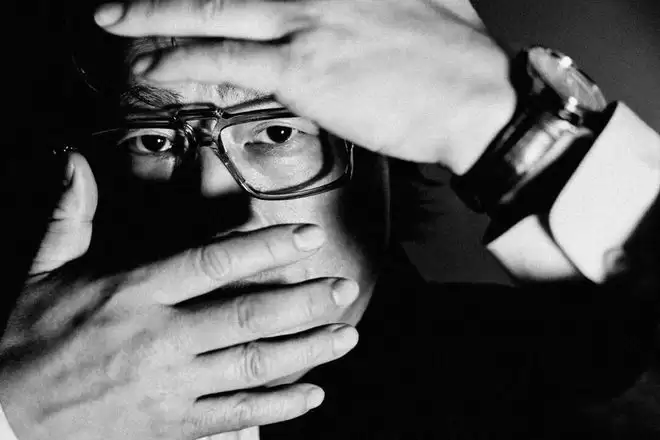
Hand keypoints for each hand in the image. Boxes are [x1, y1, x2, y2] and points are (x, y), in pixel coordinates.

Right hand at [0, 153, 358, 439]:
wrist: (7, 414)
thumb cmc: (31, 337)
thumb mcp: (43, 271)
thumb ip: (71, 215)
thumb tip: (74, 161)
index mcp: (133, 294)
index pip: (212, 263)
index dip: (265, 246)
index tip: (306, 235)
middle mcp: (159, 338)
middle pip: (247, 315)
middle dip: (304, 301)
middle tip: (344, 288)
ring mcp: (170, 385)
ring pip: (253, 366)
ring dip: (306, 350)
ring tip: (346, 335)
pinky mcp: (172, 425)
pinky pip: (235, 416)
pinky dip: (278, 408)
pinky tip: (312, 394)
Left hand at [95, 0, 515, 172]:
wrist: (477, 100)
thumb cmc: (456, 59)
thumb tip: (362, 3)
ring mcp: (306, 22)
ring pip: (211, 11)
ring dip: (156, 18)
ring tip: (118, 23)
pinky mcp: (302, 68)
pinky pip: (225, 60)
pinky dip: (182, 61)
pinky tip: (153, 66)